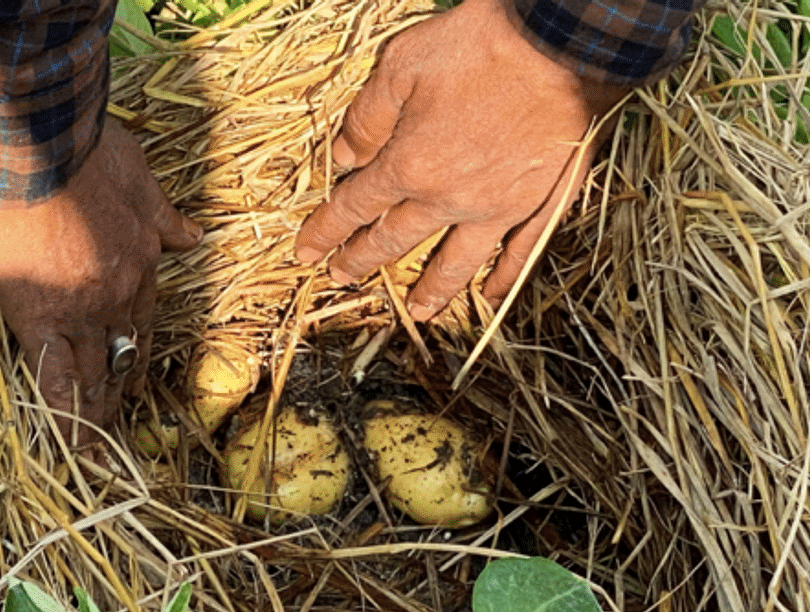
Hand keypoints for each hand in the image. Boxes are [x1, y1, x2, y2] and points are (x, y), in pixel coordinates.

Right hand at [0, 120, 200, 445]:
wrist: (40, 143)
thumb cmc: (86, 149)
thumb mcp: (141, 177)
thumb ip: (164, 215)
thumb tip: (193, 236)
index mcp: (140, 262)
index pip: (142, 320)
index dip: (138, 351)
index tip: (135, 375)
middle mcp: (118, 294)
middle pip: (122, 355)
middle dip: (121, 395)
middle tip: (121, 429)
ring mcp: (81, 310)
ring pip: (94, 374)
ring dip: (99, 416)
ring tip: (101, 454)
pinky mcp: (38, 317)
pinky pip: (54, 378)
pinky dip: (65, 415)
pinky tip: (72, 447)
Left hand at [294, 0, 628, 319]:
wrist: (563, 39)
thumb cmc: (481, 44)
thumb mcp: (402, 65)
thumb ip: (367, 117)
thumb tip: (342, 156)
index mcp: (409, 166)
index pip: (355, 208)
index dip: (325, 232)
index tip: (306, 253)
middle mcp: (449, 198)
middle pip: (396, 240)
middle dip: (362, 261)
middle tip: (342, 280)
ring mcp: (499, 207)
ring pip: (457, 262)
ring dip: (432, 289)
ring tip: (416, 312)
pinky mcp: (542, 203)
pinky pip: (519, 253)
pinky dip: (505, 277)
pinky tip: (493, 295)